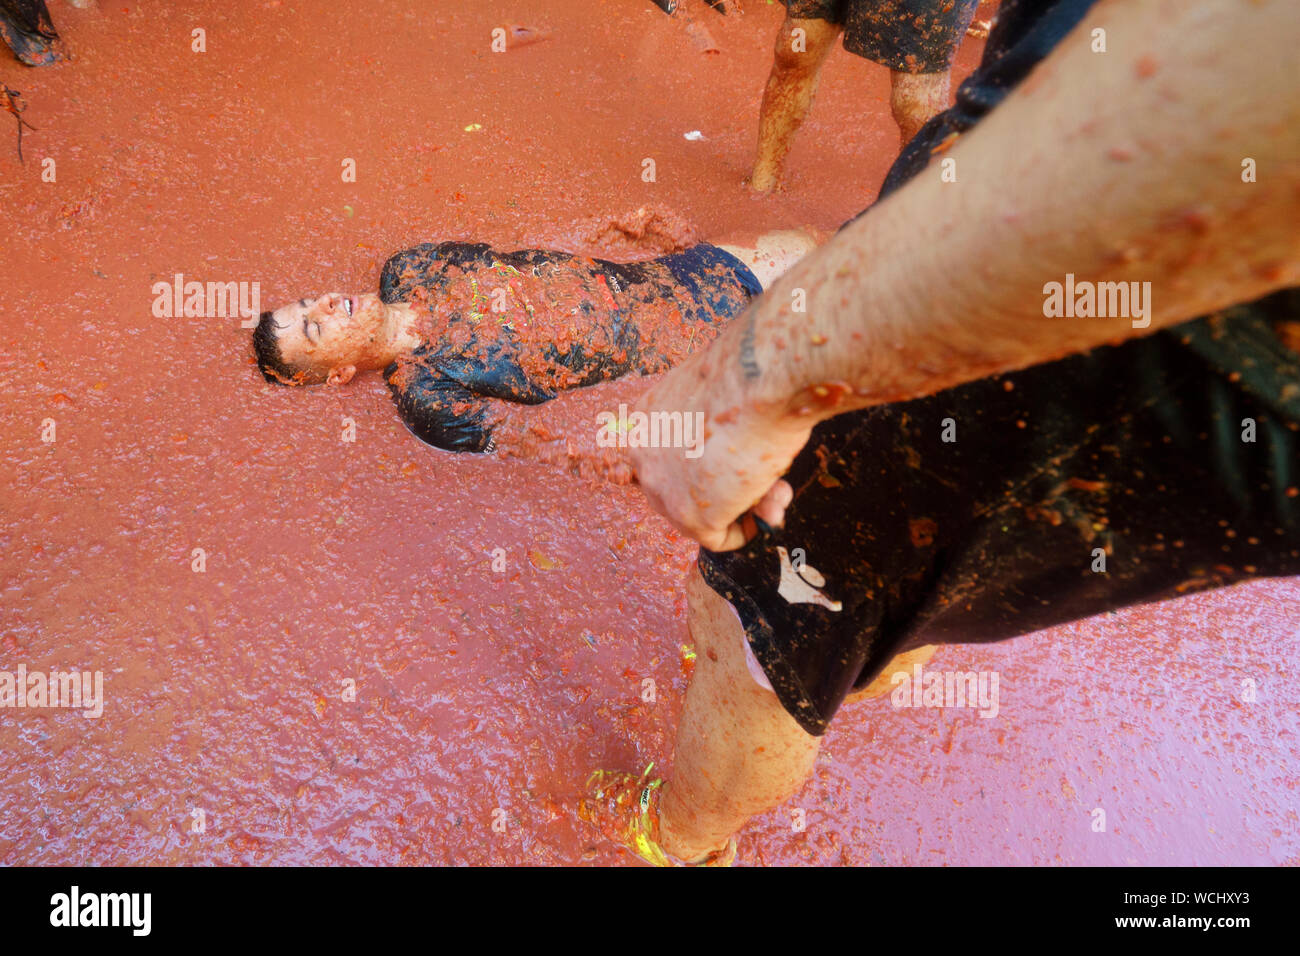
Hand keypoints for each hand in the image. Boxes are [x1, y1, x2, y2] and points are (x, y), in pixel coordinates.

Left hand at [628, 346, 809, 550]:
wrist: (762, 375)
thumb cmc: (752, 374)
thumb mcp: (722, 399)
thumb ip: (720, 430)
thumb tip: (737, 462)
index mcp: (647, 418)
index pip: (674, 459)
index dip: (714, 468)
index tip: (744, 464)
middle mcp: (642, 453)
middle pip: (685, 489)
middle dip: (729, 493)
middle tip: (771, 484)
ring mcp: (660, 487)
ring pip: (703, 514)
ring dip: (747, 508)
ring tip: (778, 491)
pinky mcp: (687, 515)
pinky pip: (718, 539)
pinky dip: (748, 531)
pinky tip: (770, 511)